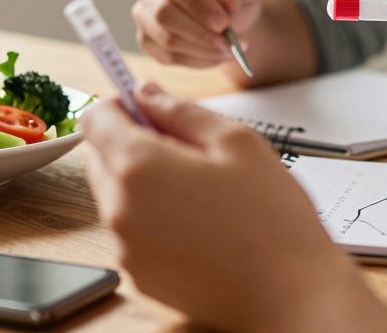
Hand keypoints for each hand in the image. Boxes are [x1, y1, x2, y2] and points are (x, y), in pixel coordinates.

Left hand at [82, 83, 386, 331]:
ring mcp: (126, 248)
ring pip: (114, 194)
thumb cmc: (272, 218)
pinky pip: (130, 230)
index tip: (141, 102)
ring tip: (199, 186)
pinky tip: (197, 219)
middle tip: (184, 144)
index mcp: (139, 168)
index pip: (95, 119)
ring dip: (141, 180)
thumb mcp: (236, 142)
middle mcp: (120, 210)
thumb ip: (182, 111)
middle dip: (131, 141)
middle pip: (100, 156)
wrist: (290, 294)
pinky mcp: (139, 274)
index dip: (117, 103)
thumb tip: (147, 93)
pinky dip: (151, 216)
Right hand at [132, 0, 261, 67]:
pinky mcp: (146, 40)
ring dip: (203, 50)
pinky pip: (169, 57)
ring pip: (166, 39)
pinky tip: (217, 55)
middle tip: (230, 43)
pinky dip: (198, 61)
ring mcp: (143, 14)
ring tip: (231, 49)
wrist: (227, 17)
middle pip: (163, 13)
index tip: (222, 21)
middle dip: (200, 33)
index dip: (195, 3)